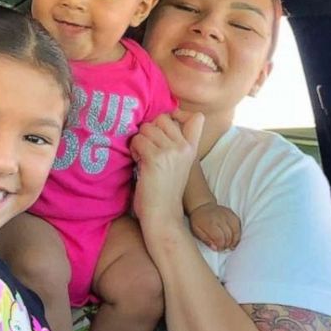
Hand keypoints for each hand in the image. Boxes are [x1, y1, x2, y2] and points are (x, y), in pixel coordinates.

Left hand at [131, 111, 203, 225]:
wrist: (163, 215)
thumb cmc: (164, 191)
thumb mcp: (178, 164)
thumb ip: (175, 143)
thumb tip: (156, 122)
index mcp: (191, 148)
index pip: (196, 118)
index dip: (177, 115)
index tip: (164, 128)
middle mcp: (183, 147)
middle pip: (162, 118)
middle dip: (150, 130)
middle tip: (148, 148)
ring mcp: (170, 152)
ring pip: (147, 128)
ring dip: (139, 141)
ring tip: (142, 157)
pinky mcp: (155, 158)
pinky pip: (138, 140)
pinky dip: (134, 149)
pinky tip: (138, 162)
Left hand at [189, 202, 240, 250]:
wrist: (202, 206)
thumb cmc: (198, 220)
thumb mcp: (196, 231)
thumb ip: (205, 239)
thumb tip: (215, 248)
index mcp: (210, 223)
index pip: (220, 238)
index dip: (221, 246)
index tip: (219, 249)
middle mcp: (220, 218)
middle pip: (229, 235)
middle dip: (227, 244)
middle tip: (224, 248)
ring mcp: (227, 215)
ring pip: (236, 230)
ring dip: (234, 240)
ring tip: (231, 245)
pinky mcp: (231, 213)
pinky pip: (238, 224)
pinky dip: (238, 232)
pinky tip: (234, 238)